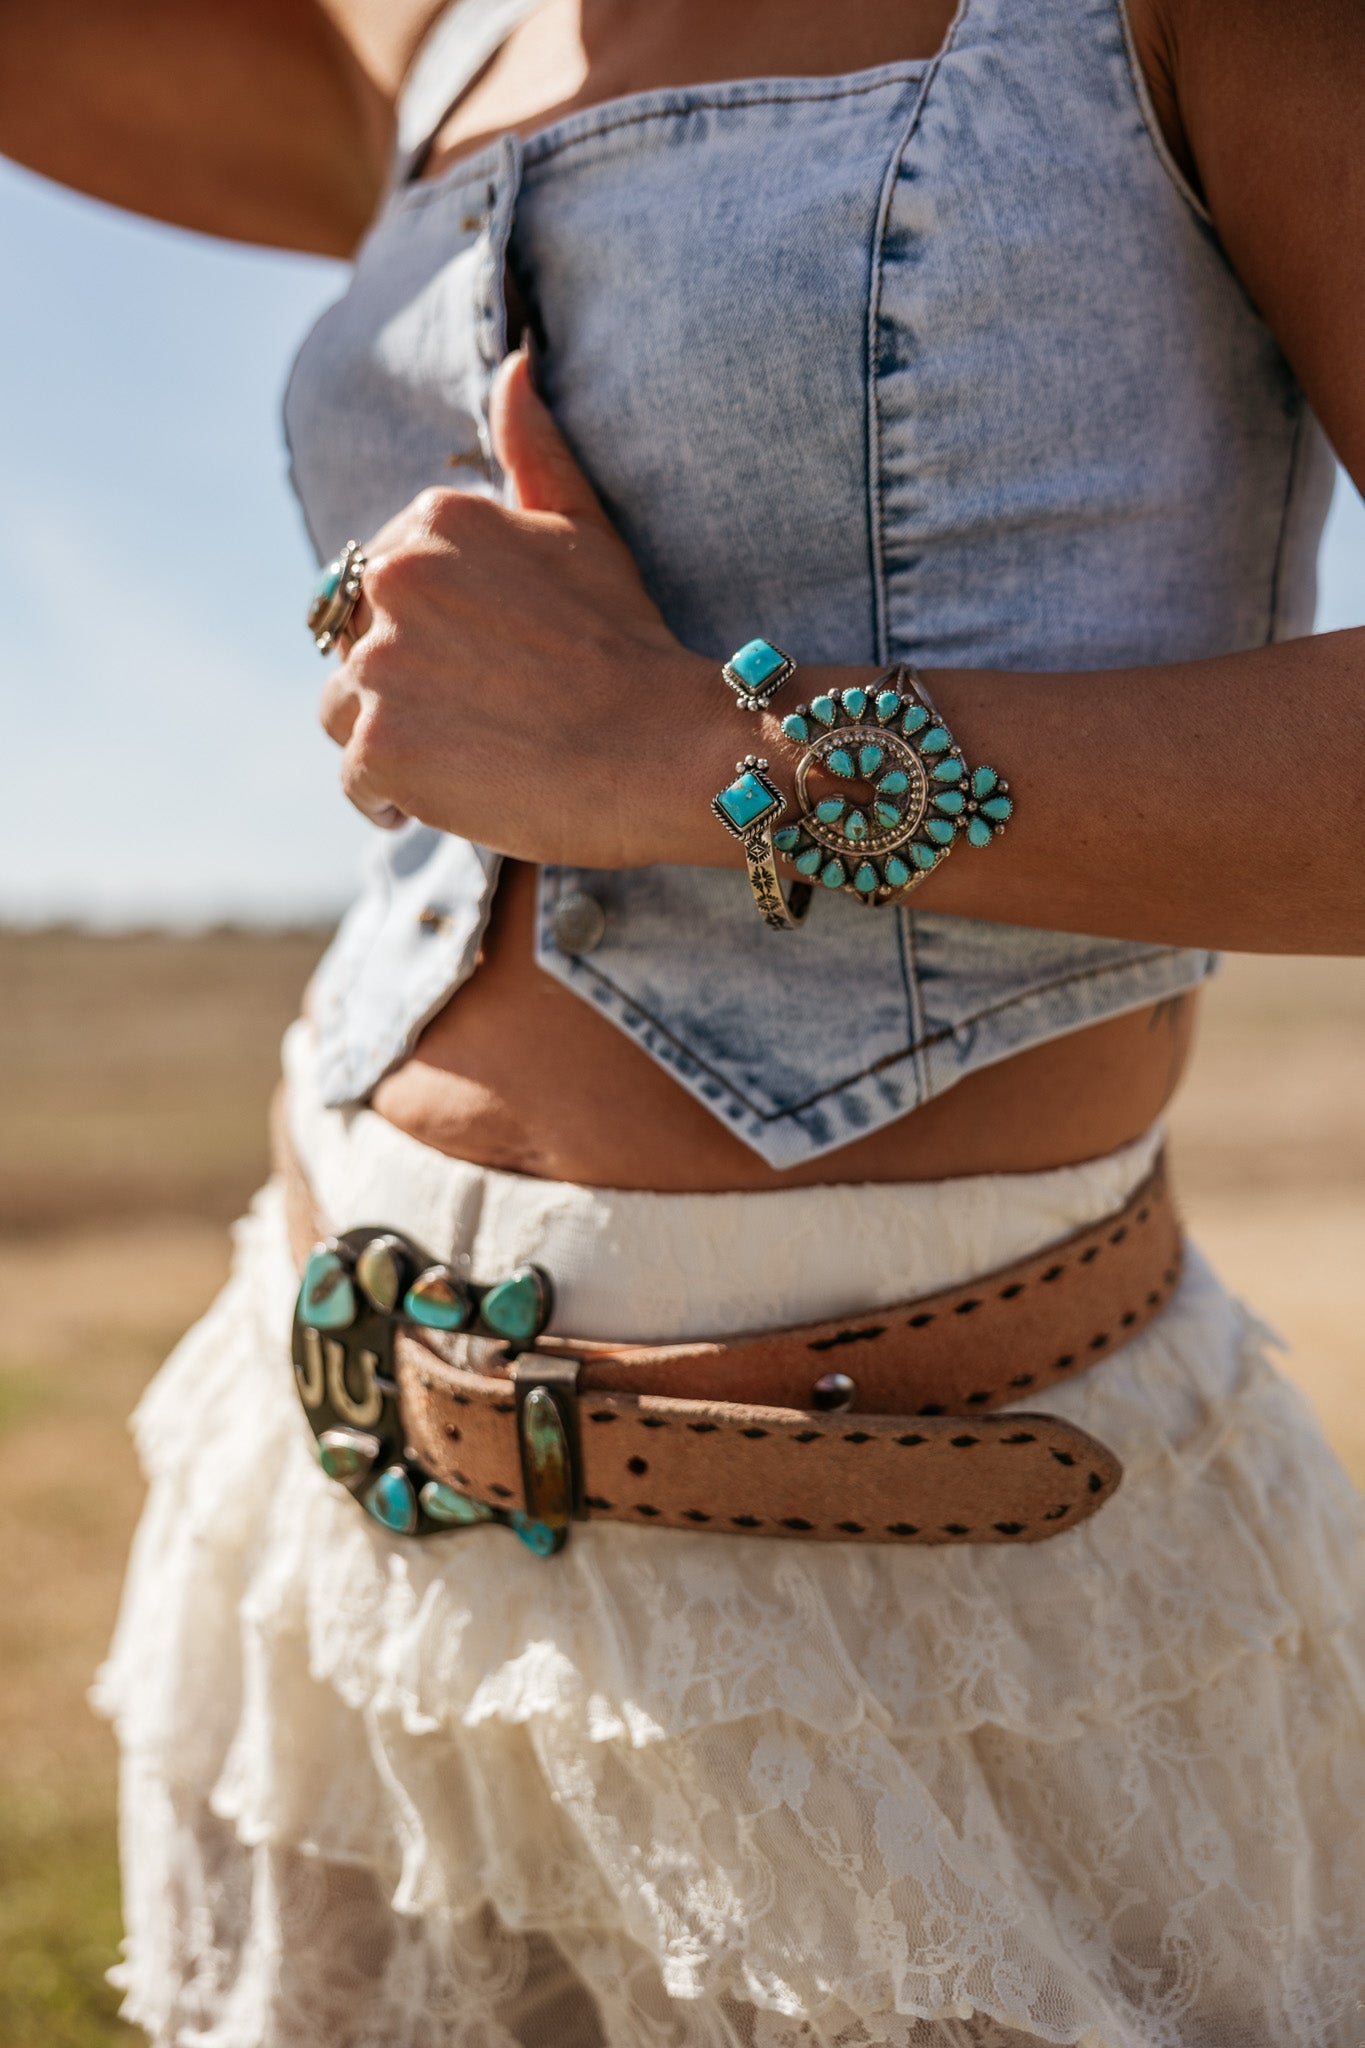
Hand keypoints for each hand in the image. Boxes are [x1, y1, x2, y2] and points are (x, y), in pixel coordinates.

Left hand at [319, 351, 718, 866]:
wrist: (663, 746)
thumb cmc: (629, 642)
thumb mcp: (582, 525)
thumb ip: (536, 447)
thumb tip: (515, 364)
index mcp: (432, 522)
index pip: (377, 583)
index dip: (425, 632)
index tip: (482, 664)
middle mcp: (393, 581)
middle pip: (351, 644)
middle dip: (401, 682)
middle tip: (481, 716)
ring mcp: (380, 664)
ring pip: (343, 711)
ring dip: (392, 740)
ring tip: (467, 758)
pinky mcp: (380, 745)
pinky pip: (356, 781)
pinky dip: (392, 799)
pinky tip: (450, 797)